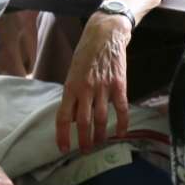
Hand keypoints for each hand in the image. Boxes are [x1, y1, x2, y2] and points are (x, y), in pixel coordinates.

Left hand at [56, 12, 130, 151]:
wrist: (106, 34)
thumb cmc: (86, 52)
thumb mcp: (73, 72)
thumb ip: (74, 94)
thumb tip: (75, 117)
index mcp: (71, 86)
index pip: (64, 117)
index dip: (63, 135)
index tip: (64, 148)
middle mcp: (86, 89)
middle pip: (83, 122)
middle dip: (84, 140)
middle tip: (85, 151)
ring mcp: (103, 87)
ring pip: (102, 118)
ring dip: (100, 134)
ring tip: (100, 143)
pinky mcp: (120, 83)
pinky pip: (121, 107)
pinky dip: (122, 122)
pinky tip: (121, 133)